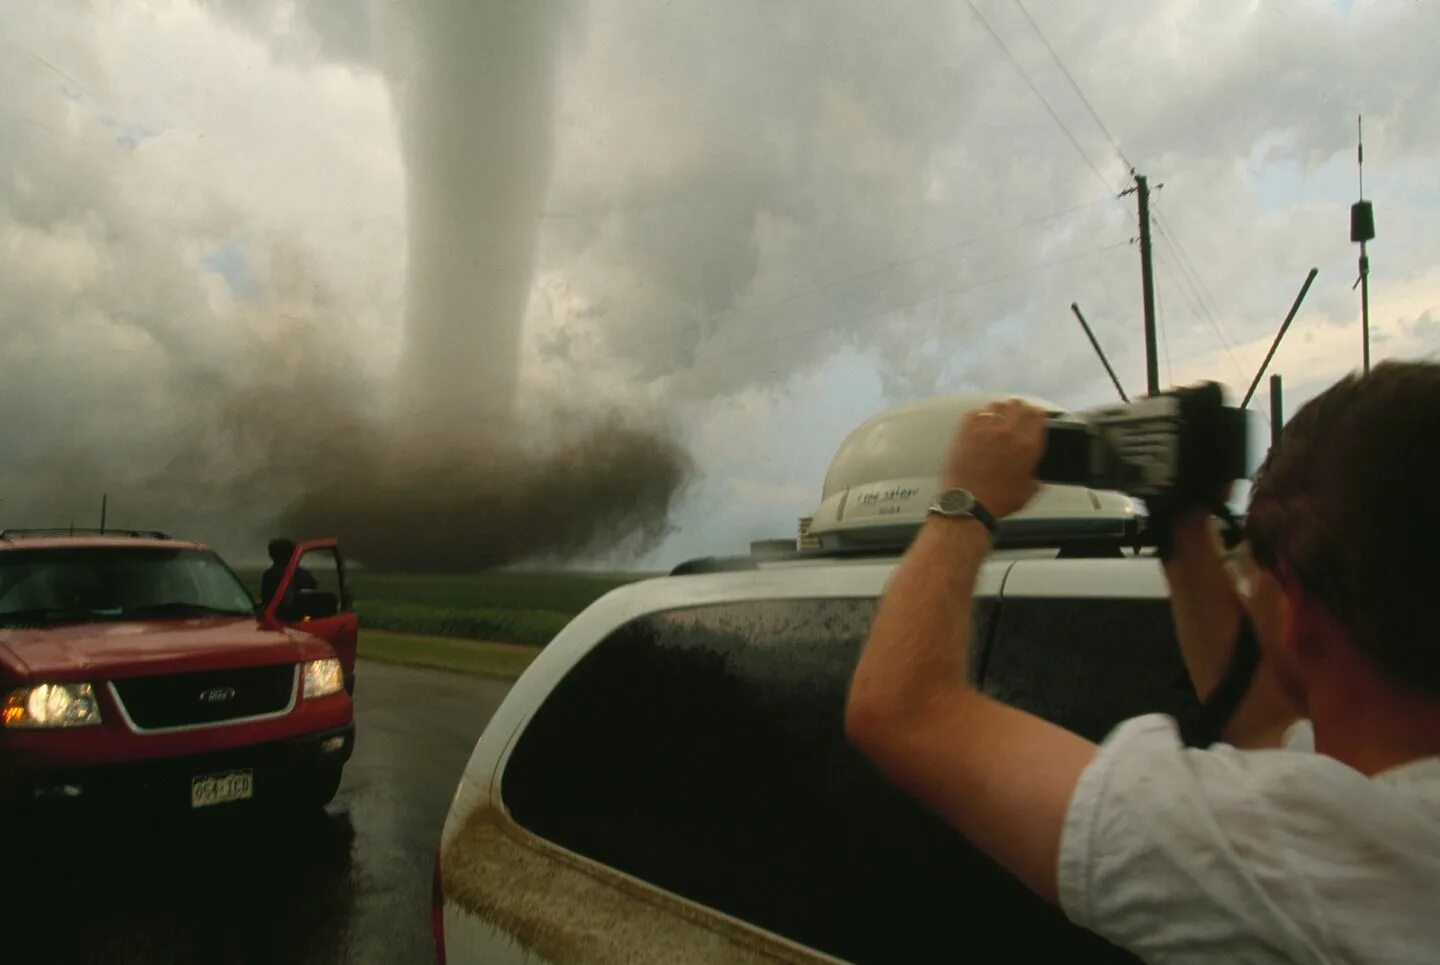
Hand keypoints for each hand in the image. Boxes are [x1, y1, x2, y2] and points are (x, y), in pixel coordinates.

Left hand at [943, 399, 1045, 518]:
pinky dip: (981, 415)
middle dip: (1020, 409)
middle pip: (1019, 406)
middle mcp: (1009, 432)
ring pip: (998, 406)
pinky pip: (976, 412)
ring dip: (1001, 410)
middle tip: (1018, 416)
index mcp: (1028, 446)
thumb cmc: (999, 500)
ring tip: (999, 418)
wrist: (968, 502)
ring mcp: (986, 429)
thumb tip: (1038, 479)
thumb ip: (1035, 480)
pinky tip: (981, 423)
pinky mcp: (966, 431)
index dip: (1038, 414)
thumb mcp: (1027, 492)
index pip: (1038, 416)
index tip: (1035, 417)